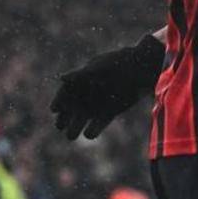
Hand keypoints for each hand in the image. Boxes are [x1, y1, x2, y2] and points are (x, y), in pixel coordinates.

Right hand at [50, 35, 164, 139]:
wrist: (142, 68)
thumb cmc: (120, 63)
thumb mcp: (100, 67)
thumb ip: (81, 74)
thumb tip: (62, 78)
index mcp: (82, 79)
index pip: (65, 92)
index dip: (59, 101)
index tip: (54, 109)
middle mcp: (88, 94)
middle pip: (70, 109)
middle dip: (65, 118)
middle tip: (60, 126)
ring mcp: (98, 104)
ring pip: (82, 119)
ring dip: (75, 127)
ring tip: (71, 135)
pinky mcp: (110, 112)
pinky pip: (98, 124)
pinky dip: (94, 129)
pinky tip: (90, 134)